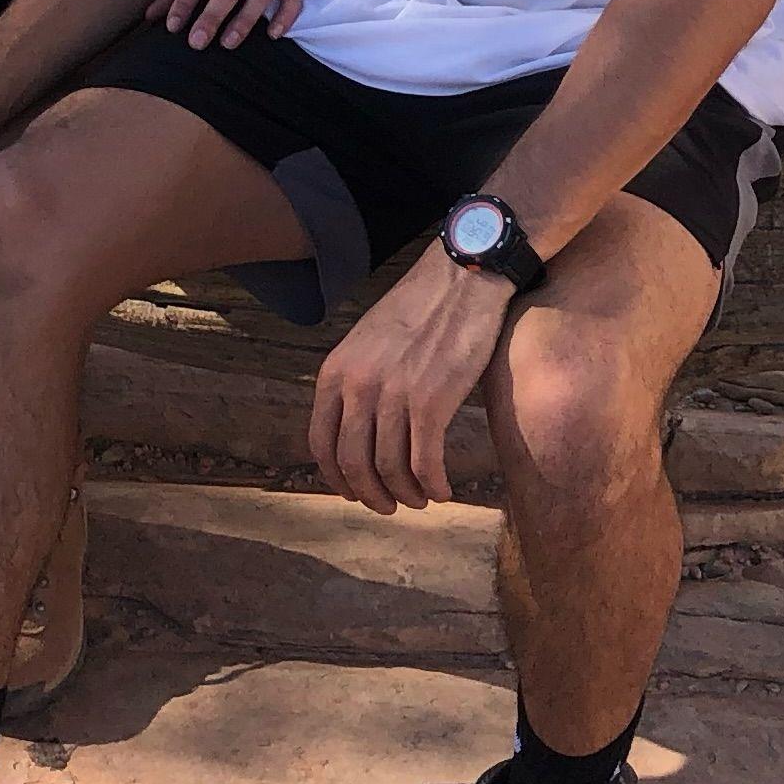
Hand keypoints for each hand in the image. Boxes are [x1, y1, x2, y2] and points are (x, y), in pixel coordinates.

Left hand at [310, 246, 511, 514]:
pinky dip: (433, 485)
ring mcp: (393, 395)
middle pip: (353, 464)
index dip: (337, 478)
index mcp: (336, 372)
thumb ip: (355, 381)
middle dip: (370, 495)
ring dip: (405, 494)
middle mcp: (358, 387)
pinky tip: (443, 490)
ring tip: (421, 498)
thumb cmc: (420, 307)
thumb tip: (356, 430)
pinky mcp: (431, 402)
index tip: (355, 492)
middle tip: (389, 506)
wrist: (462, 277)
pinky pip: (425, 463)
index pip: (321, 443)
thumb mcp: (368, 342)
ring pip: (389, 469)